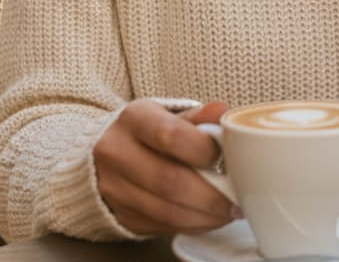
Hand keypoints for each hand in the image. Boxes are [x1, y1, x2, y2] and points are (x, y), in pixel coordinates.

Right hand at [93, 98, 241, 235]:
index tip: (225, 156)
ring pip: (166, 211)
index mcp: (133, 119)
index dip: (203, 150)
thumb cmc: (145, 130)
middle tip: (236, 197)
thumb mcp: (166, 113)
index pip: (170, 136)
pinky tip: (209, 218)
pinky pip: (162, 226)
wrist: (102, 152)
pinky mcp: (121, 216)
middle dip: (211, 195)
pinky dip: (191, 225)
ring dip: (205, 216)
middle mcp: (117, 154)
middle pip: (169, 181)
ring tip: (229, 210)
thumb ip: (197, 116)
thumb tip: (224, 113)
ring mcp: (115, 189)